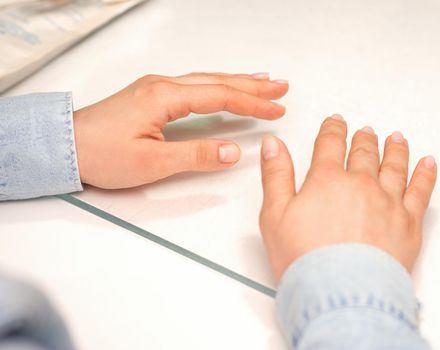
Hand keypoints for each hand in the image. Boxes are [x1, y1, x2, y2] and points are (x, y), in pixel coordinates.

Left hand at [73, 72, 287, 188]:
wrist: (64, 146)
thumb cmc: (100, 153)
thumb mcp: (152, 162)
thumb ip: (196, 155)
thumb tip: (232, 152)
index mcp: (165, 97)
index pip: (220, 97)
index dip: (252, 104)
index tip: (276, 109)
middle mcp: (162, 85)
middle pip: (218, 81)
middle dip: (252, 85)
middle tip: (280, 87)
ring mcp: (155, 87)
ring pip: (206, 80)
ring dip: (236, 81)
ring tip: (261, 81)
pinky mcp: (150, 95)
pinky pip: (193, 85)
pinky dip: (216, 84)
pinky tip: (221, 87)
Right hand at [259, 115, 436, 281]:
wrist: (342, 293)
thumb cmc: (306, 260)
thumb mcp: (274, 215)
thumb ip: (276, 175)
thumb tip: (273, 145)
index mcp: (327, 180)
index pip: (330, 144)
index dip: (332, 129)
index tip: (336, 122)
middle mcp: (361, 184)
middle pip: (364, 152)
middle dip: (363, 139)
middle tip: (366, 131)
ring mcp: (388, 201)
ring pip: (394, 165)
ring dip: (394, 149)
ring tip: (396, 139)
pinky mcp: (409, 223)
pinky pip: (421, 190)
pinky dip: (425, 174)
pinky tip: (427, 163)